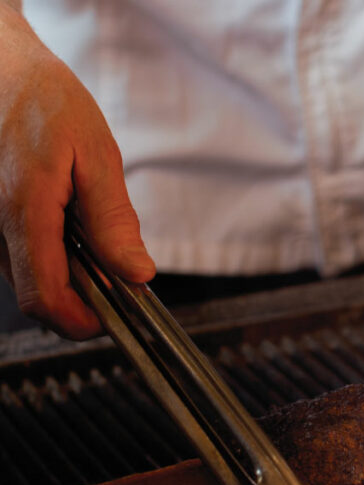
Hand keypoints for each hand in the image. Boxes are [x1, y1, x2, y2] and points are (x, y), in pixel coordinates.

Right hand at [0, 6, 154, 338]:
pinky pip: (16, 254)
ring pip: (25, 277)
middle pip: (35, 295)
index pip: (44, 299)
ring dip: (65, 274)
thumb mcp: (98, 157)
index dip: (82, 322)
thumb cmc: (47, 102)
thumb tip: (137, 275)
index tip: (115, 318)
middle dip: (80, 297)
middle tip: (115, 273)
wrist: (1, 69)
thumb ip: (114, 222)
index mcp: (22, 211)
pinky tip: (66, 223)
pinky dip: (48, 253)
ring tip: (89, 233)